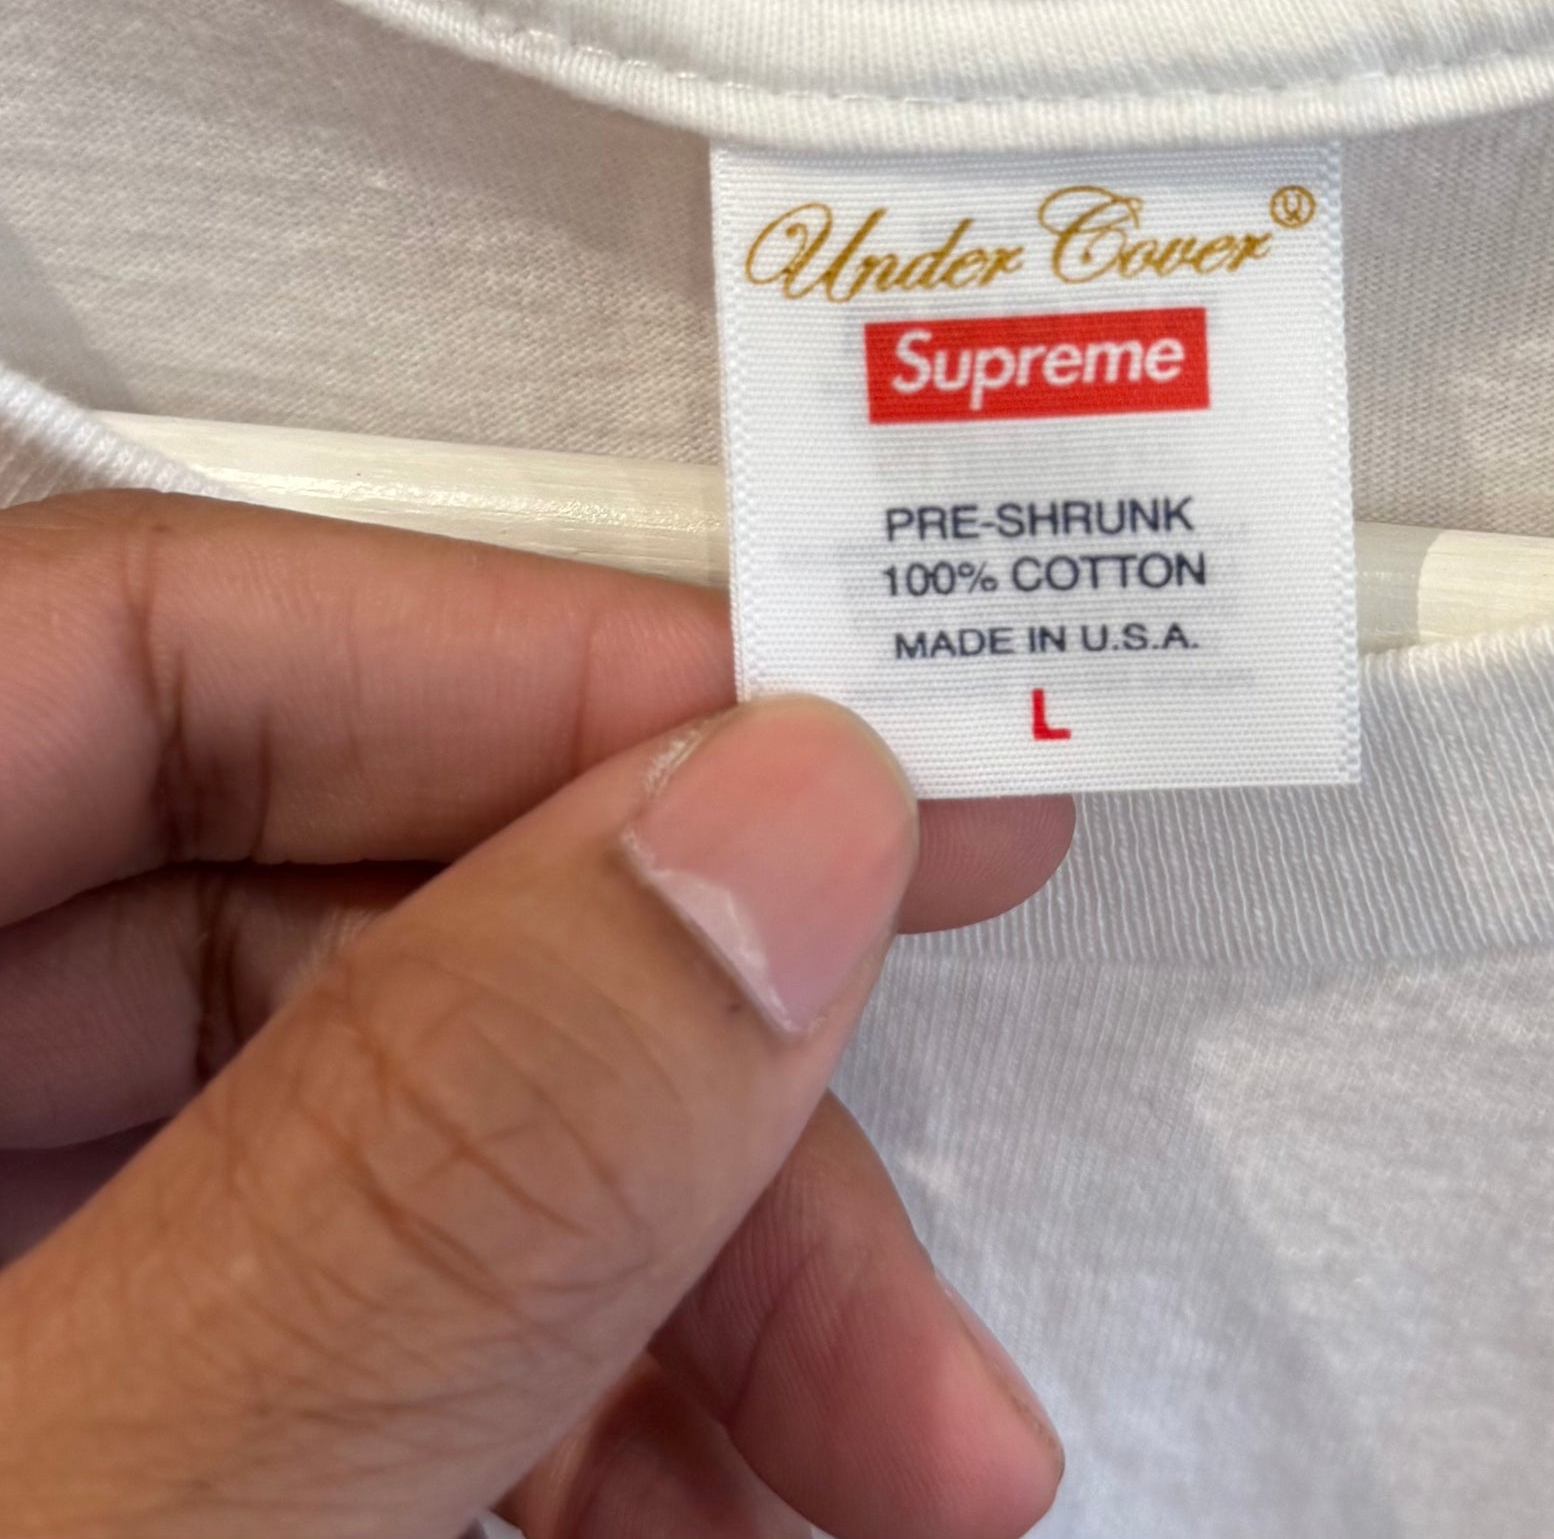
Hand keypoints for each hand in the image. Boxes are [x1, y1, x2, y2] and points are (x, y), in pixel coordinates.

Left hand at [0, 492, 1070, 1538]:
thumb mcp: (111, 1509)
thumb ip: (422, 1165)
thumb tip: (778, 833)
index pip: (153, 638)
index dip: (535, 665)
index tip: (858, 758)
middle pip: (315, 908)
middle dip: (677, 1068)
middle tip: (933, 1151)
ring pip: (379, 1134)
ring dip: (677, 1274)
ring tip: (894, 1456)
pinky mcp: (80, 1398)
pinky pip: (344, 1318)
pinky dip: (560, 1399)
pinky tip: (717, 1496)